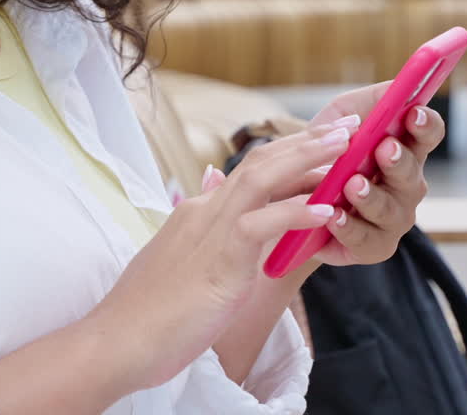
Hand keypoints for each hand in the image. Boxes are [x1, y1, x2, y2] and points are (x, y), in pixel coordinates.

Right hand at [87, 120, 361, 389]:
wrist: (119, 339)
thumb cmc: (150, 309)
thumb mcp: (180, 255)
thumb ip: (201, 219)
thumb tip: (213, 179)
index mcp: (198, 210)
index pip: (250, 169)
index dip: (289, 152)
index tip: (324, 141)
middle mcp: (204, 209)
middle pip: (261, 161)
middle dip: (307, 142)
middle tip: (348, 126)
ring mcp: (210, 229)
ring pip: (263, 178)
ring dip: (307, 159)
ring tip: (346, 146)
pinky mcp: (220, 258)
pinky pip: (263, 224)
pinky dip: (296, 213)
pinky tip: (327, 212)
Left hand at [306, 81, 443, 265]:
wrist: (288, 197)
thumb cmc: (323, 151)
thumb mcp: (339, 117)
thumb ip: (369, 102)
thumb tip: (396, 86)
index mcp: (402, 149)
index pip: (427, 135)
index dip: (425, 124)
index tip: (412, 113)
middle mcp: (404, 186)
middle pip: (413, 173)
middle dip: (399, 161)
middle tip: (383, 149)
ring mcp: (391, 218)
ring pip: (392, 210)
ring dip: (372, 196)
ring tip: (352, 184)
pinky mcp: (370, 246)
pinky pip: (366, 239)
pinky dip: (350, 227)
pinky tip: (334, 216)